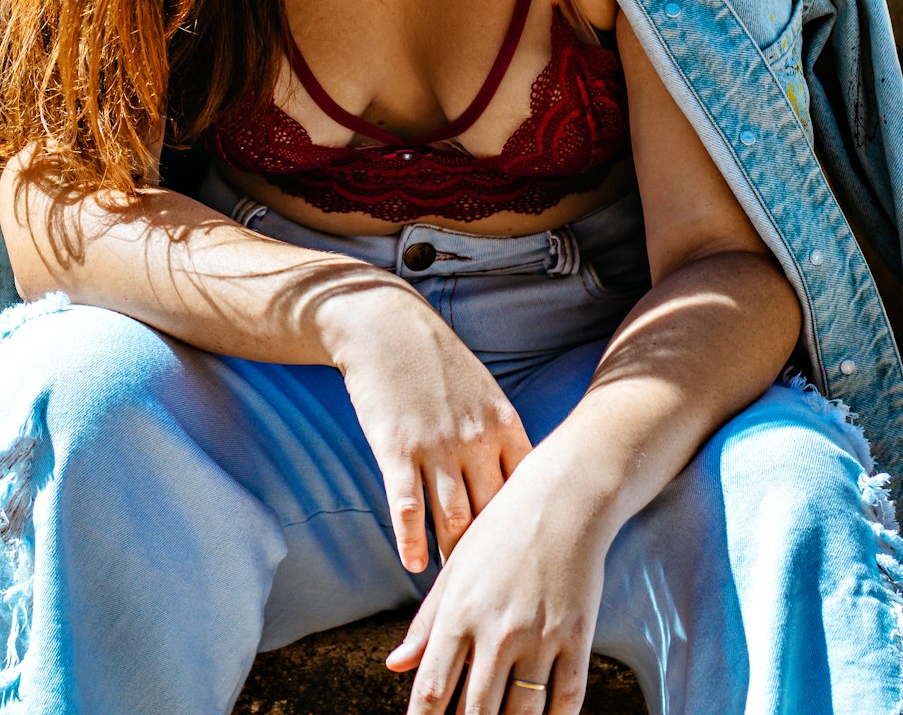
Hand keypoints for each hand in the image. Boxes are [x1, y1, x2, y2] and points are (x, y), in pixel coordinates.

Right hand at [320, 284, 531, 570]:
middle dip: (496, 559)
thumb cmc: (437, 361)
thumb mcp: (483, 392)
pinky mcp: (396, 448)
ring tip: (457, 594)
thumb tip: (521, 482)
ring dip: (455, 560)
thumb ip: (501, 437)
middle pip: (494, 516)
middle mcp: (476, 440)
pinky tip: (413, 565)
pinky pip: (407, 505)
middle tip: (500, 595)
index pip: (528, 494)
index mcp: (504, 425)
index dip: (531, 533)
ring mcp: (436, 446)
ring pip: (454, 519)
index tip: (534, 563)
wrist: (385, 325)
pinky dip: (411, 539)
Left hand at [386, 449, 609, 714]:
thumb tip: (395, 666)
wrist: (563, 499)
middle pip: (476, 712)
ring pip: (521, 714)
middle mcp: (497, 630)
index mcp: (459, 612)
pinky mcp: (576, 639)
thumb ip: (426, 623)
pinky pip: (566, 701)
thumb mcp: (456, 569)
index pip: (432, 689)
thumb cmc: (501, 531)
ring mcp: (540, 637)